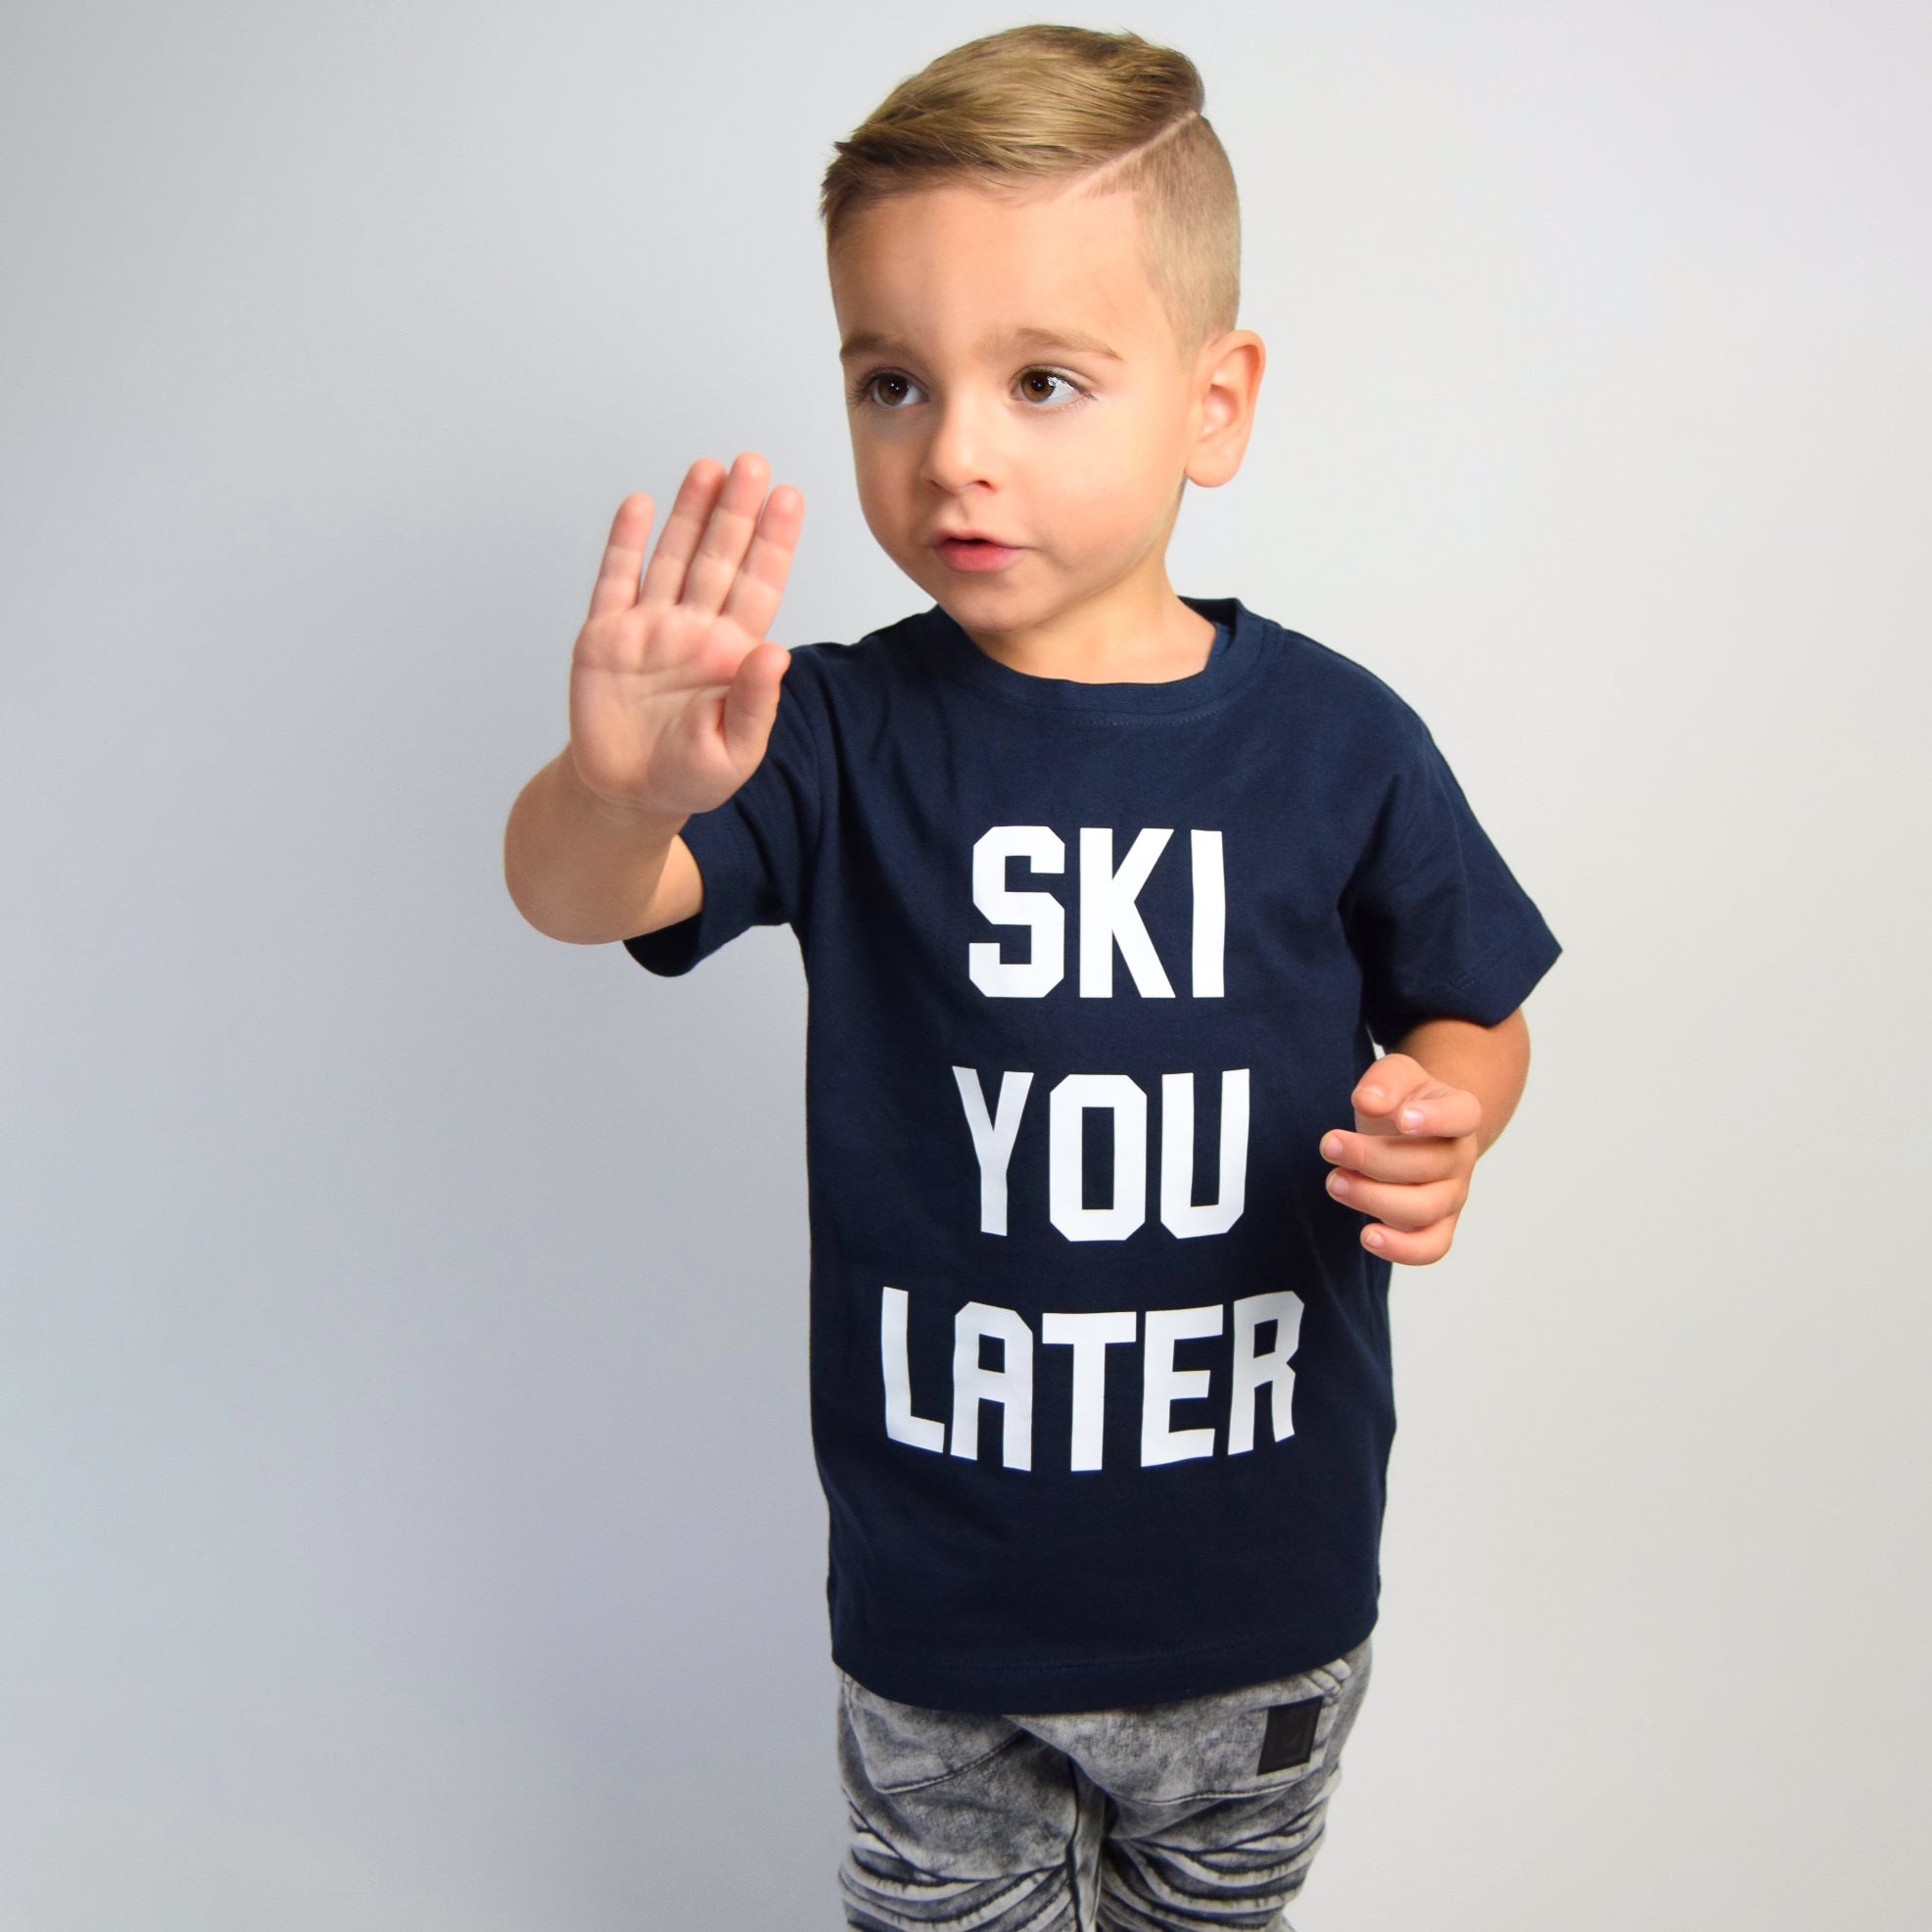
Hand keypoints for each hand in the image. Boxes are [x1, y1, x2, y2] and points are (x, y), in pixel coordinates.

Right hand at [567, 453, 804, 819]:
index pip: (759, 585)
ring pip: (673, 558)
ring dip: (690, 513)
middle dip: (736, 510)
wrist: (626, 794)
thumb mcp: (734, 753)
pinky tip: (640, 505)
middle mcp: (694, 630)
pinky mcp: (605, 637)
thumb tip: (776, 653)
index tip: (789, 497)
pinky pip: (616, 581)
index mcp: (732, 654)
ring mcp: (649, 628)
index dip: (774, 541)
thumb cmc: (689, 776)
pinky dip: (626, 543)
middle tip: (752, 462)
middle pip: (719, 558)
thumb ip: (755, 704)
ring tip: (708, 467)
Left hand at [1318, 1054, 1483, 1263]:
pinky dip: (1402, 1250)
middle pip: (1430, 1165)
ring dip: (1375, 1198)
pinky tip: (1367, 1235)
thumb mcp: (1395, 1075)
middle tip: (1330, 1145)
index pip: (1461, 1116)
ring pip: (1426, 1209)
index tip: (1401, 1119)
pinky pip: (1430, 1248)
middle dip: (1373, 1158)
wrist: (1414, 1129)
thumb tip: (1369, 1102)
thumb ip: (1385, 1082)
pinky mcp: (1436, 1225)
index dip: (1435, 1119)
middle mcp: (1461, 1157)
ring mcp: (1452, 1195)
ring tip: (1334, 1182)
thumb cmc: (1404, 1099)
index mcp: (1460, 1113)